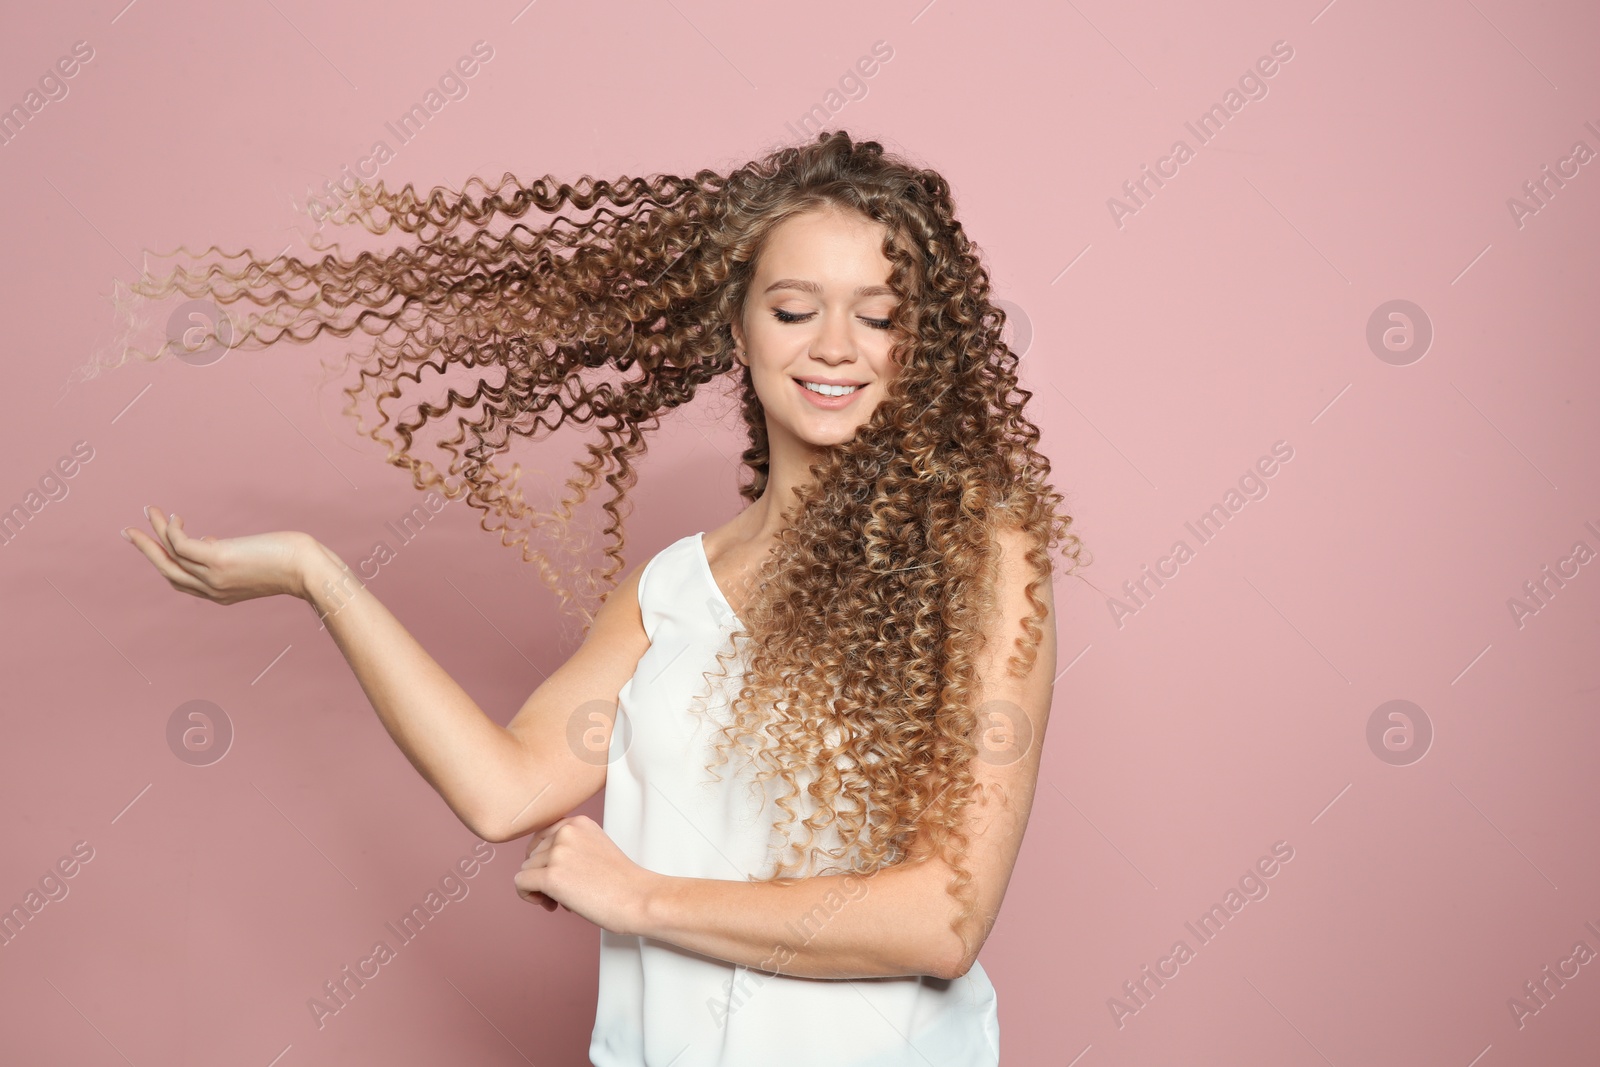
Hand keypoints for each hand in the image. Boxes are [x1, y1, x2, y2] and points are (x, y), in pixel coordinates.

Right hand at [120, 505, 319, 604]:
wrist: (309, 571)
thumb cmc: (292, 563)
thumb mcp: (255, 559)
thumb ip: (231, 555)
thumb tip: (211, 540)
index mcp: (221, 593)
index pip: (185, 580)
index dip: (174, 560)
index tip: (170, 537)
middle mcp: (212, 589)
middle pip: (168, 570)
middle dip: (147, 550)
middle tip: (129, 532)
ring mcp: (213, 576)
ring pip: (170, 556)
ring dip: (155, 532)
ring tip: (148, 511)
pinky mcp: (217, 559)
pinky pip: (181, 544)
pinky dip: (171, 529)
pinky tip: (173, 516)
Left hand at [514, 815, 656, 935]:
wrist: (639, 899)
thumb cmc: (621, 882)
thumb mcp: (595, 848)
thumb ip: (570, 847)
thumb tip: (535, 864)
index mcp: (578, 823)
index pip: (541, 837)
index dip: (545, 858)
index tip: (559, 873)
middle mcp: (566, 832)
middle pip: (532, 855)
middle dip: (543, 875)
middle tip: (564, 893)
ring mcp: (558, 853)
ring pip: (526, 870)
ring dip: (539, 888)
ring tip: (564, 900)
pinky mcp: (552, 876)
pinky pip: (520, 884)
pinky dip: (527, 896)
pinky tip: (549, 904)